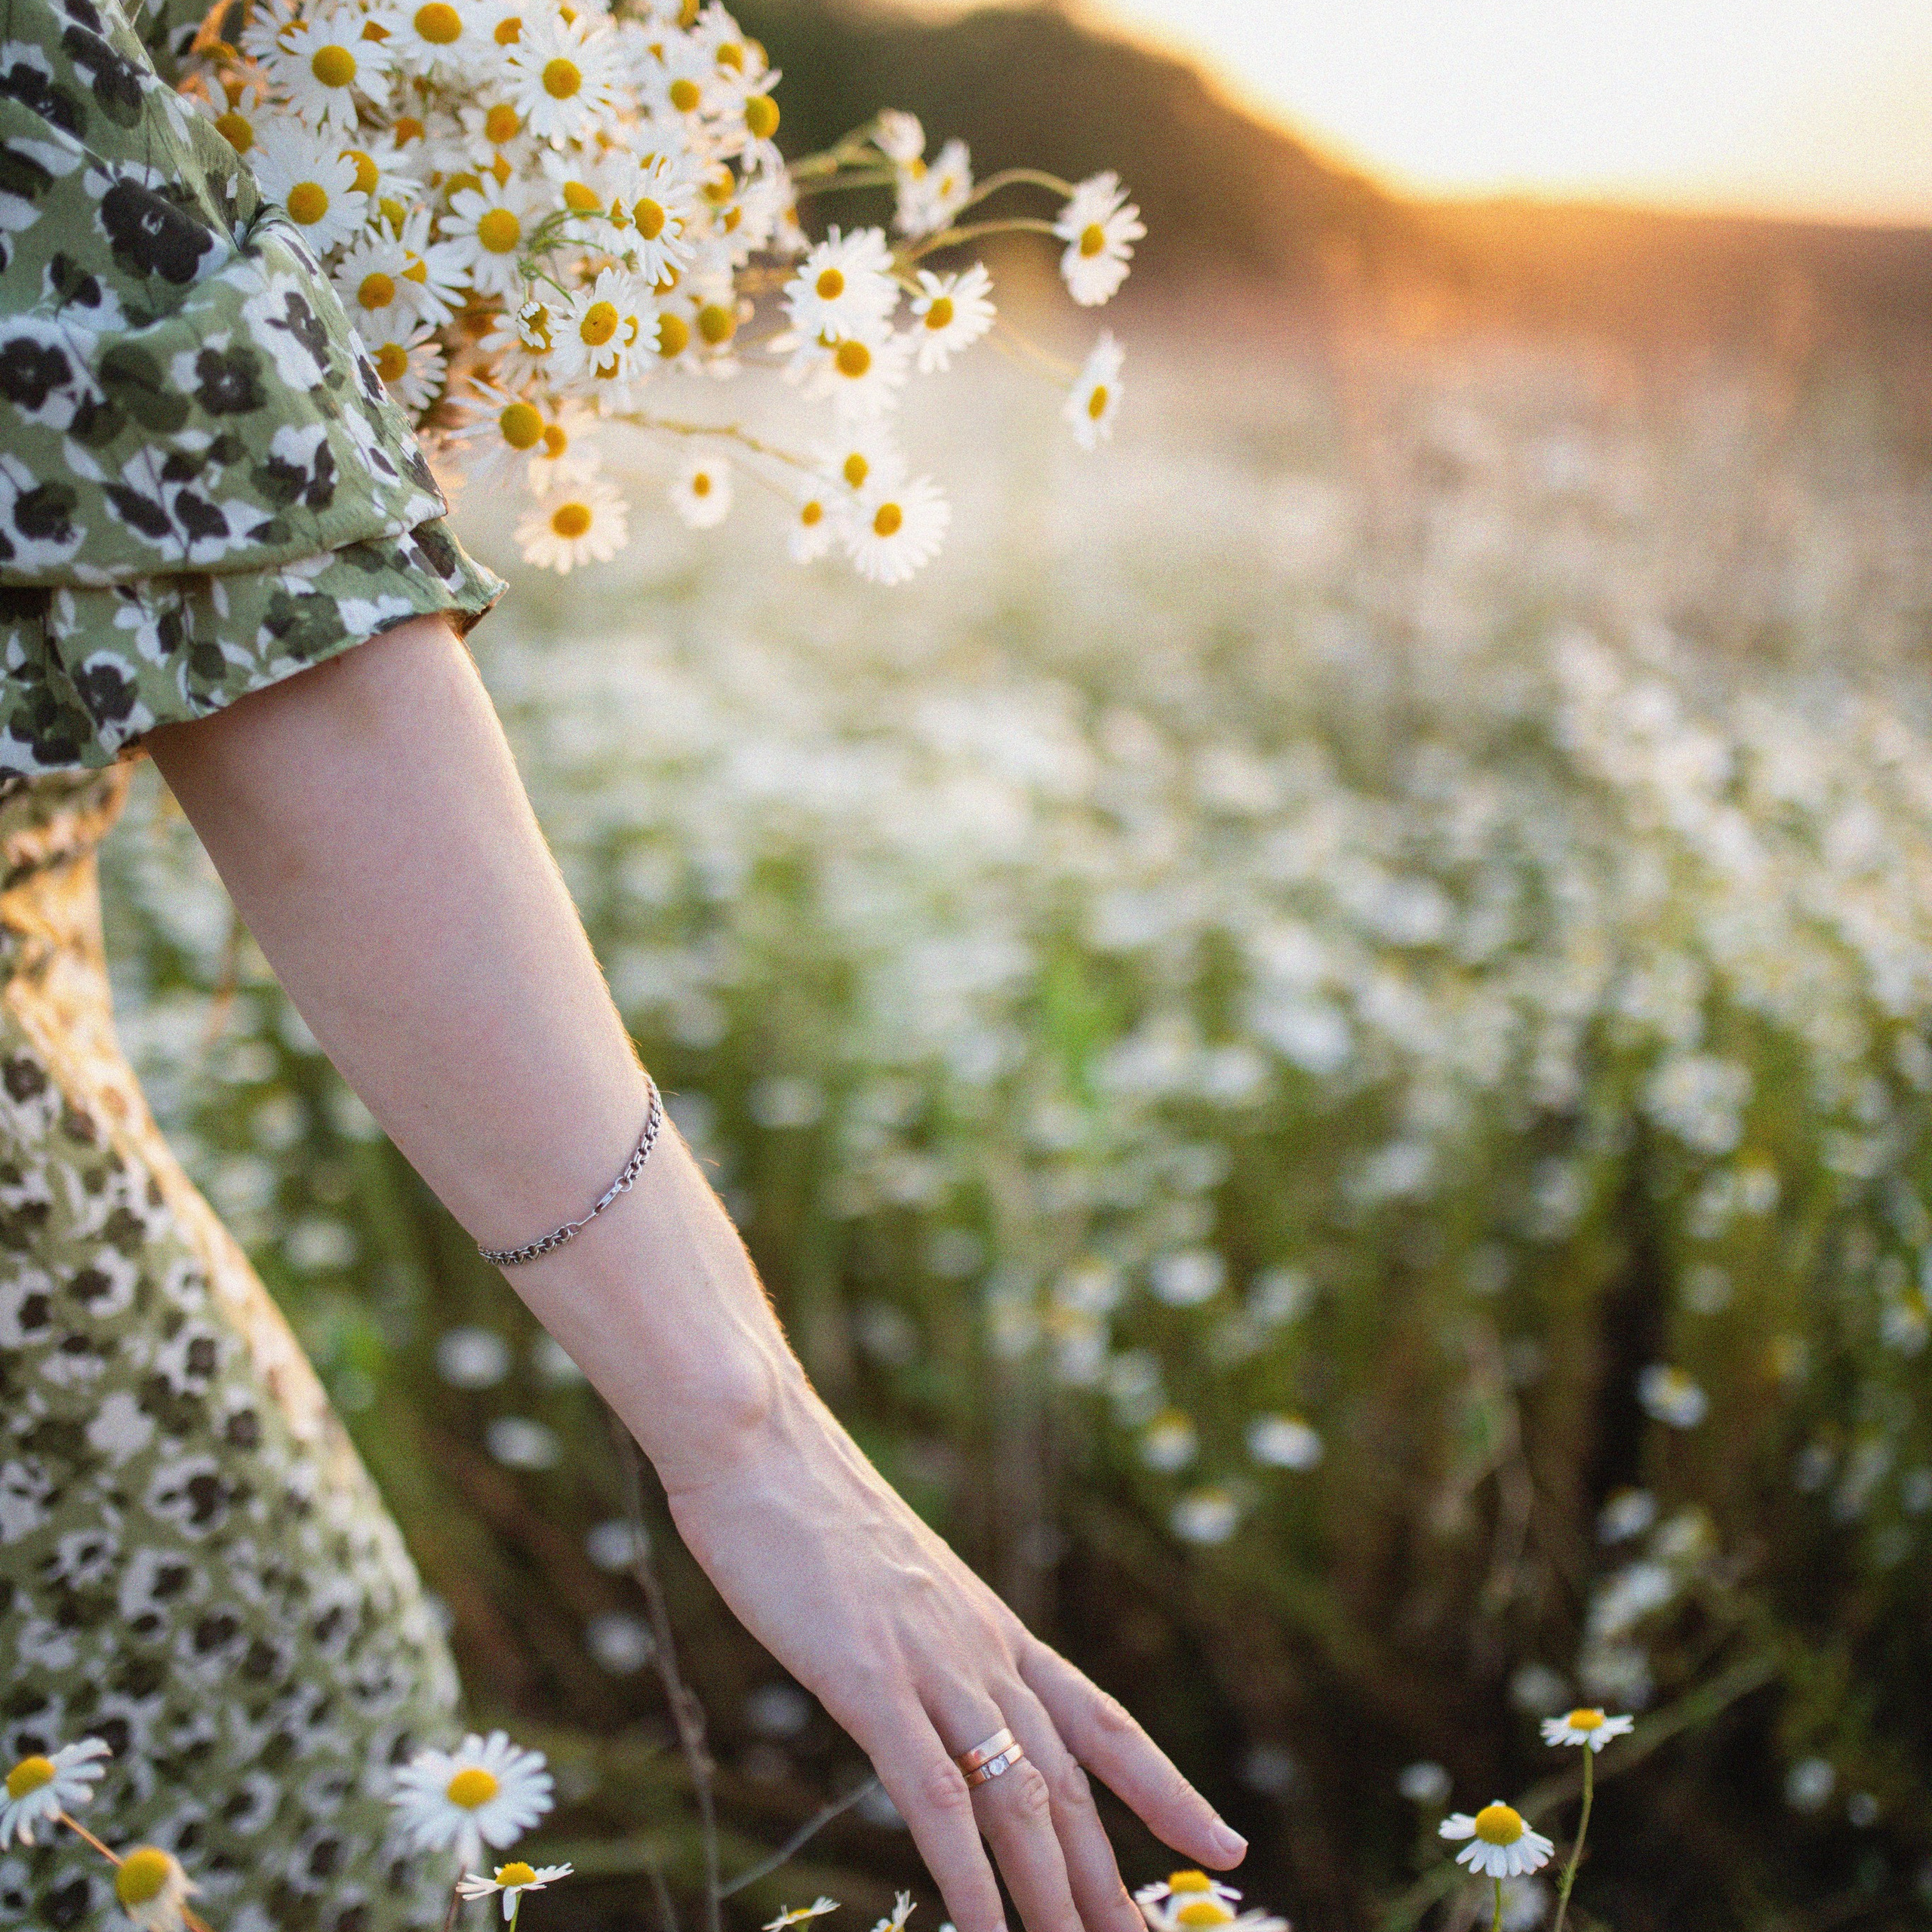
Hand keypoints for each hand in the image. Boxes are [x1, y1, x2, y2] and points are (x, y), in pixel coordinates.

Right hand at [662, 1375, 1245, 1931]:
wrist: (756, 1437)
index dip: (1166, 1789)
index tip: (1224, 1846)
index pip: (1101, 1720)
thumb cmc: (803, 1504)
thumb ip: (921, 1639)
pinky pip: (934, 1795)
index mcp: (990, 1624)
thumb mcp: (887, 1580)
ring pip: (1018, 1799)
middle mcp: (981, 1648)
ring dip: (1053, 1898)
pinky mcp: (868, 1679)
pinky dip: (968, 1876)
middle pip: (1069, 1782)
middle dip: (1112, 1878)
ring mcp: (930, 1663)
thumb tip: (925, 1690)